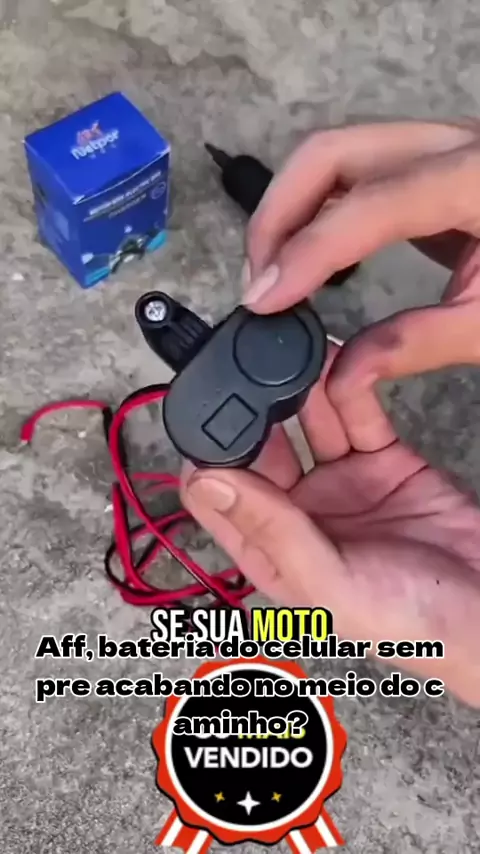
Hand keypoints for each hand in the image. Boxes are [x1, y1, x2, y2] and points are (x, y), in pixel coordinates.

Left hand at [181, 348, 479, 706]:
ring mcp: (340, 484)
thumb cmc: (410, 622)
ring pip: (307, 423)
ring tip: (286, 351)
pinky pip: (356, 415)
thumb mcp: (329, 583)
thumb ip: (272, 530)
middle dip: (249, 408)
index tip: (201, 413)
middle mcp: (299, 514)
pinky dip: (347, 386)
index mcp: (271, 552)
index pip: (218, 496)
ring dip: (297, 388)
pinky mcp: (382, 462)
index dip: (204, 454)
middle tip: (243, 363)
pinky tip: (336, 361)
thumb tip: (209, 482)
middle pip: (260, 448)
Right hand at [241, 120, 479, 451]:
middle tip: (258, 282)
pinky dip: (316, 211)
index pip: (367, 205)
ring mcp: (436, 149)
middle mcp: (448, 146)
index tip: (264, 301)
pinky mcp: (427, 167)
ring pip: (334, 156)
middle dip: (277, 214)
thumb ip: (420, 343)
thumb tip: (341, 375)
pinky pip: (353, 174)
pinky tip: (308, 257)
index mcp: (476, 179)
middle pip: (330, 153)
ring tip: (273, 274)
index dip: (307, 253)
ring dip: (289, 209)